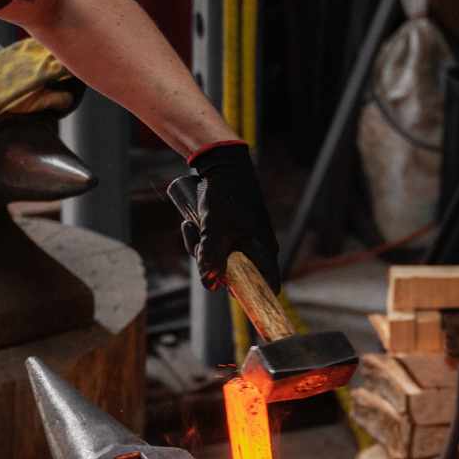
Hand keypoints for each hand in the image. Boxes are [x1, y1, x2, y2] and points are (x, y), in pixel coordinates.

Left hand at [181, 141, 280, 293]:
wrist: (222, 165)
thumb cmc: (224, 194)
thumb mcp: (213, 226)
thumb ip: (210, 255)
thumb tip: (210, 285)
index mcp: (263, 249)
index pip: (268, 284)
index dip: (250, 294)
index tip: (226, 289)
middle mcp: (258, 247)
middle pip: (233, 273)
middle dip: (208, 262)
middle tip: (196, 237)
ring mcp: (245, 240)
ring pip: (220, 258)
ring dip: (200, 247)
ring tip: (191, 225)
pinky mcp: (233, 231)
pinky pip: (215, 245)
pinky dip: (201, 239)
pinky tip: (189, 224)